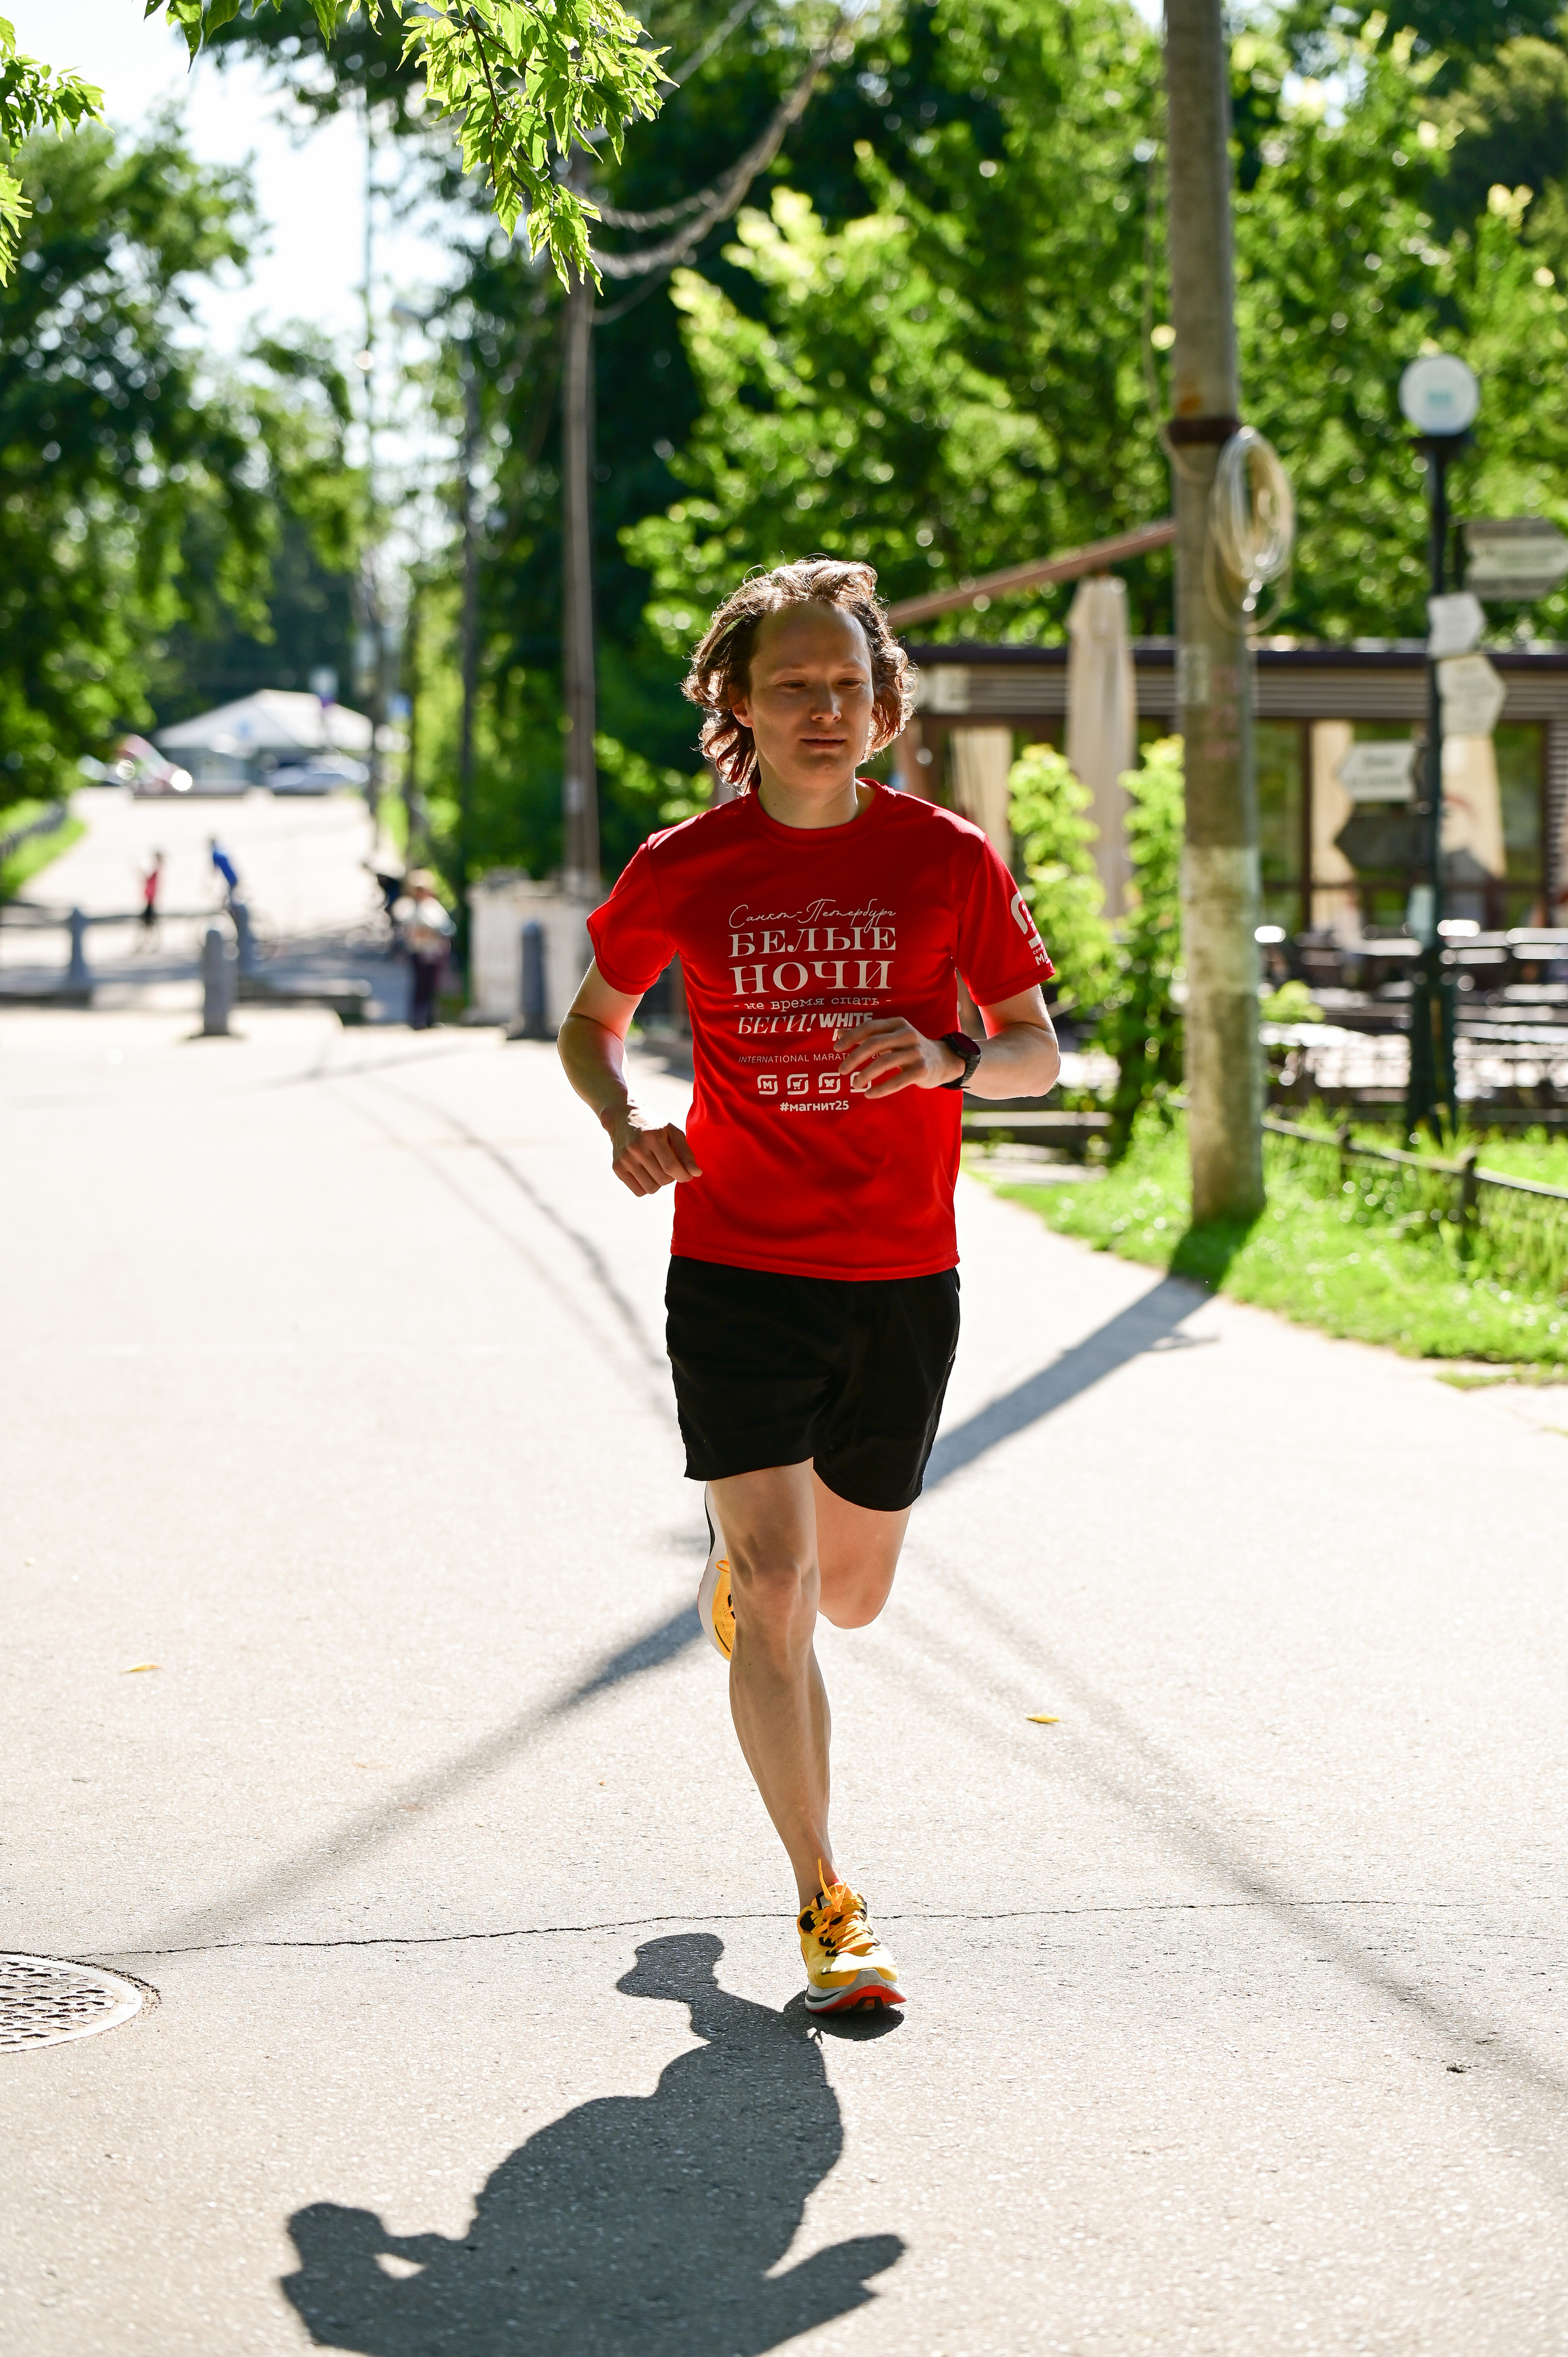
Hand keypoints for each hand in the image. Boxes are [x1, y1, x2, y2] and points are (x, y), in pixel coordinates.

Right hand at [604, 1106, 702, 1196]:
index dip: (683, 1176)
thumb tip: (696, 1174)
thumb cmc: (654, 1127)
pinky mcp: (617, 1168)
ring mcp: (624, 1159)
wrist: (623, 1118)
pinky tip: (646, 1172)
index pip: (671, 1167)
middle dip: (671, 1177)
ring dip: (659, 1183)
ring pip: (651, 1188)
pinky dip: (646, 1186)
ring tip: (657, 1168)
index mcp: (653, 1136)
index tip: (686, 1176)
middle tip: (669, 1166)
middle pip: (662, 1180)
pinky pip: (639, 1191)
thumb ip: (686, 1153)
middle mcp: (636, 1148)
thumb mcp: (673, 1132)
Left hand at [834, 1016, 964, 1100]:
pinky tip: (869, 1094)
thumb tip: (839, 1033)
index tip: (836, 1048)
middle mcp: (907, 1035)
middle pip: (874, 1044)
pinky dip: (881, 1089)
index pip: (870, 1027)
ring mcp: (916, 1052)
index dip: (851, 1037)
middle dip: (854, 1058)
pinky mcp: (922, 1070)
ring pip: (884, 1062)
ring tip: (855, 1084)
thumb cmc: (910, 1049)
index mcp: (898, 1024)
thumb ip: (867, 1035)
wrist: (944, 1061)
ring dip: (865, 1075)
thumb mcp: (891, 1037)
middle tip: (842, 1070)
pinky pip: (897, 1081)